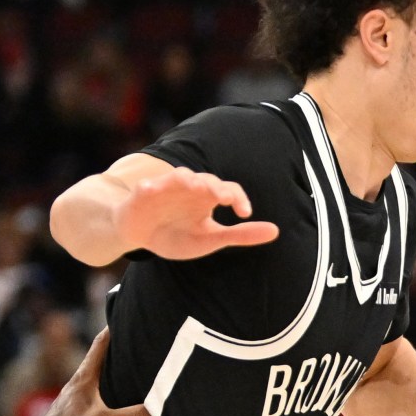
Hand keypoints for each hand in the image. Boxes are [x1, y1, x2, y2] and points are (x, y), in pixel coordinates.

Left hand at [16, 328, 150, 415]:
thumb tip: (160, 410)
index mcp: (84, 379)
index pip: (100, 346)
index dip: (112, 329)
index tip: (124, 315)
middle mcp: (77, 385)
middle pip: (99, 360)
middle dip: (117, 351)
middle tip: (135, 343)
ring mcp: (73, 400)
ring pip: (95, 380)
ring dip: (111, 375)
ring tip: (131, 374)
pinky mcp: (71, 415)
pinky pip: (93, 398)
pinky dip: (105, 395)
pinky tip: (114, 405)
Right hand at [117, 168, 277, 259]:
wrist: (139, 235)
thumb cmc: (176, 234)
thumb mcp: (210, 238)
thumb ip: (241, 235)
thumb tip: (276, 231)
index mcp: (207, 198)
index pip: (228, 190)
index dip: (238, 198)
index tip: (245, 213)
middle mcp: (189, 189)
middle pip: (206, 180)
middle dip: (214, 187)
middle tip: (223, 197)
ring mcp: (166, 188)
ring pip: (179, 177)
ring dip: (187, 180)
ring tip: (195, 187)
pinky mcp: (143, 193)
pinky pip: (146, 187)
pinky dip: (149, 188)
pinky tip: (150, 189)